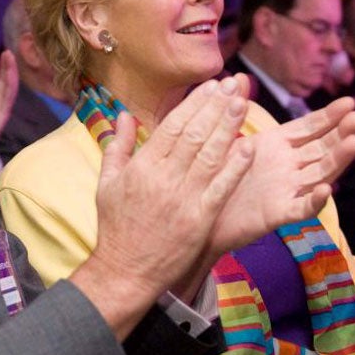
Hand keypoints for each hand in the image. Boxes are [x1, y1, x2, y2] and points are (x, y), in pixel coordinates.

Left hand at [0, 51, 18, 169]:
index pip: (1, 79)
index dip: (3, 67)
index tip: (5, 53)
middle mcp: (1, 102)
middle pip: (7, 80)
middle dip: (9, 66)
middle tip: (9, 51)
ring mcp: (3, 108)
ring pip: (9, 86)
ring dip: (11, 71)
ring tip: (10, 57)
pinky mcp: (2, 115)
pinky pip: (8, 97)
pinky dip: (10, 84)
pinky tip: (10, 74)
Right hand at [71, 78, 253, 339]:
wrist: (125, 270)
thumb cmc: (115, 227)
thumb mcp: (106, 183)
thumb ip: (117, 146)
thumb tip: (123, 115)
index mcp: (141, 166)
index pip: (172, 126)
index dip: (194, 103)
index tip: (211, 86)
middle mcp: (163, 178)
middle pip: (194, 133)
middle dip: (216, 106)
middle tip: (234, 84)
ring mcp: (183, 198)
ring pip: (210, 154)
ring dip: (229, 126)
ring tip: (243, 103)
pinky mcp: (200, 219)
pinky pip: (222, 186)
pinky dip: (235, 165)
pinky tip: (248, 145)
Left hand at [207, 96, 354, 254]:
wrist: (198, 215)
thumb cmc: (214, 174)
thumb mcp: (224, 139)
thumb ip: (235, 110)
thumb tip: (237, 76)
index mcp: (277, 144)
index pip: (309, 127)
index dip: (329, 116)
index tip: (350, 101)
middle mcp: (288, 166)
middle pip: (321, 148)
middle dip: (340, 132)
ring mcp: (286, 190)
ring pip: (319, 174)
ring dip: (338, 160)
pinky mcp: (277, 214)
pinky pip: (301, 208)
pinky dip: (314, 201)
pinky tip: (326, 189)